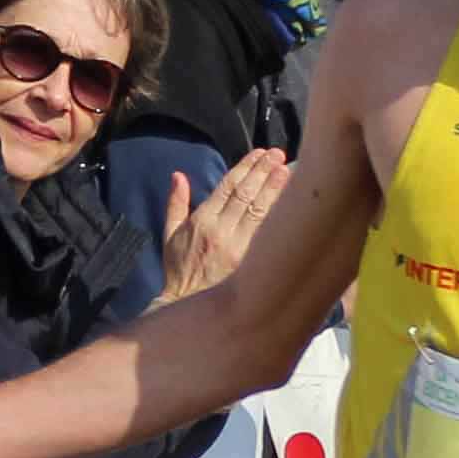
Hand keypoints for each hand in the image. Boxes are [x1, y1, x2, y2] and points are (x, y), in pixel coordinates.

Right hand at [159, 150, 287, 303]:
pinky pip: (266, 230)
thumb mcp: (169, 235)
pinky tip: (289, 200)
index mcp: (202, 221)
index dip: (245, 167)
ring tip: (287, 169)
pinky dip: (278, 213)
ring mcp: (238, 246)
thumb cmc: (180, 271)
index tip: (259, 153)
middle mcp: (221, 230)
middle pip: (246, 194)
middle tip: (277, 154)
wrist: (188, 304)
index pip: (227, 187)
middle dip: (263, 171)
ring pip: (259, 209)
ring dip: (274, 187)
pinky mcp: (250, 260)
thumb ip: (175, 203)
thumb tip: (179, 176)